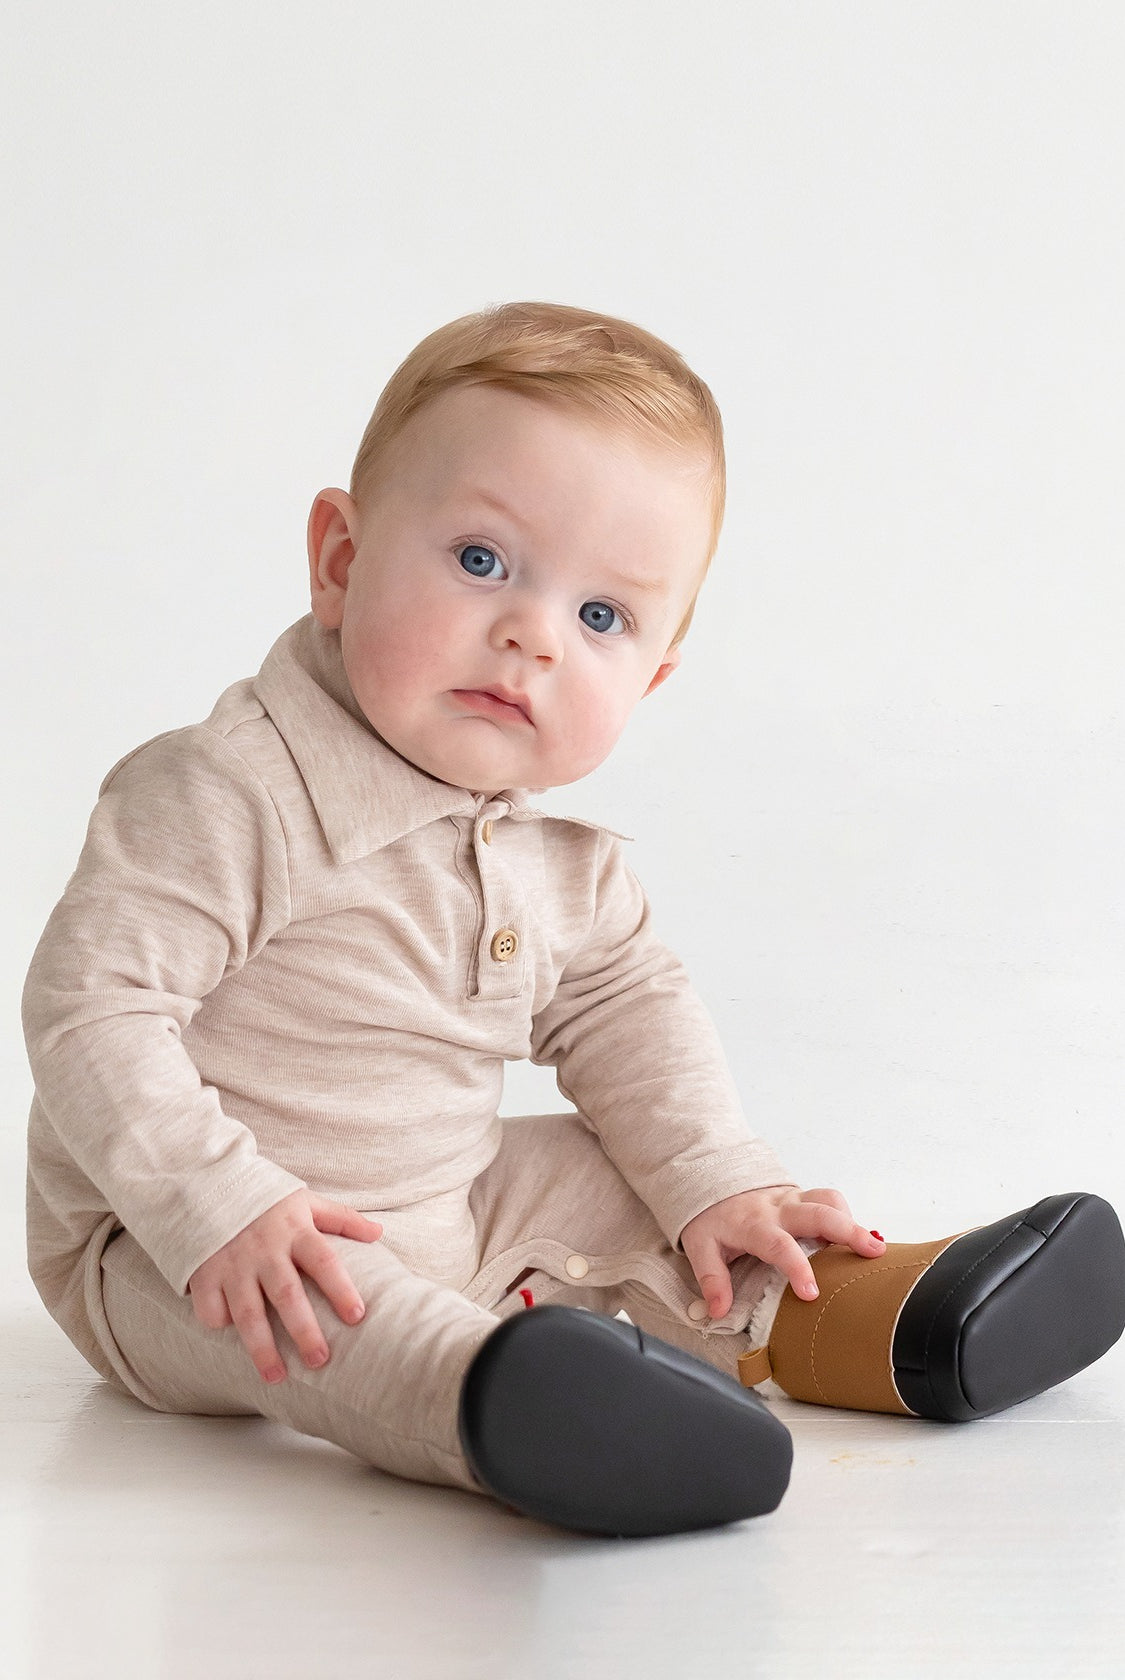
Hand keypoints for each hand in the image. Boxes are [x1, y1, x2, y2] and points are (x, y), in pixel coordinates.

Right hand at [187, 1190, 382, 1383]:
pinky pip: (211, 1309)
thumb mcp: (304, 1200)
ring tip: (277, 1377)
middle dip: (304, 1331)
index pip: (324, 1261)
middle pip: (287, 1295)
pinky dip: (220, 1324)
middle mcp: (264, 1250)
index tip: (357, 1316)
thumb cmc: (264, 1198)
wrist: (207, 1182)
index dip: (341, 1289)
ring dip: (262, 1348)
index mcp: (294, 1230)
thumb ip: (341, 1219)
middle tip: (320, 1361)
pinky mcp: (203, 1273)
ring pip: (248, 1313)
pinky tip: (231, 1336)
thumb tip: (379, 1234)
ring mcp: (232, 1263)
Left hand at [680, 1185, 884, 1320]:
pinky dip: (846, 1216)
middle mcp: (777, 1208)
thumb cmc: (710, 1217)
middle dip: (848, 1231)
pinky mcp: (801, 1196)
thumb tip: (718, 1311)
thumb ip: (711, 1278)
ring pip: (828, 1199)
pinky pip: (829, 1199)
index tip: (812, 1293)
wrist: (710, 1178)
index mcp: (753, 1224)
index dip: (797, 1268)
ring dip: (851, 1220)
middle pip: (818, 1213)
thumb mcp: (700, 1246)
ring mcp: (792, 1199)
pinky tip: (855, 1238)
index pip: (778, 1244)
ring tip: (872, 1248)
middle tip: (873, 1253)